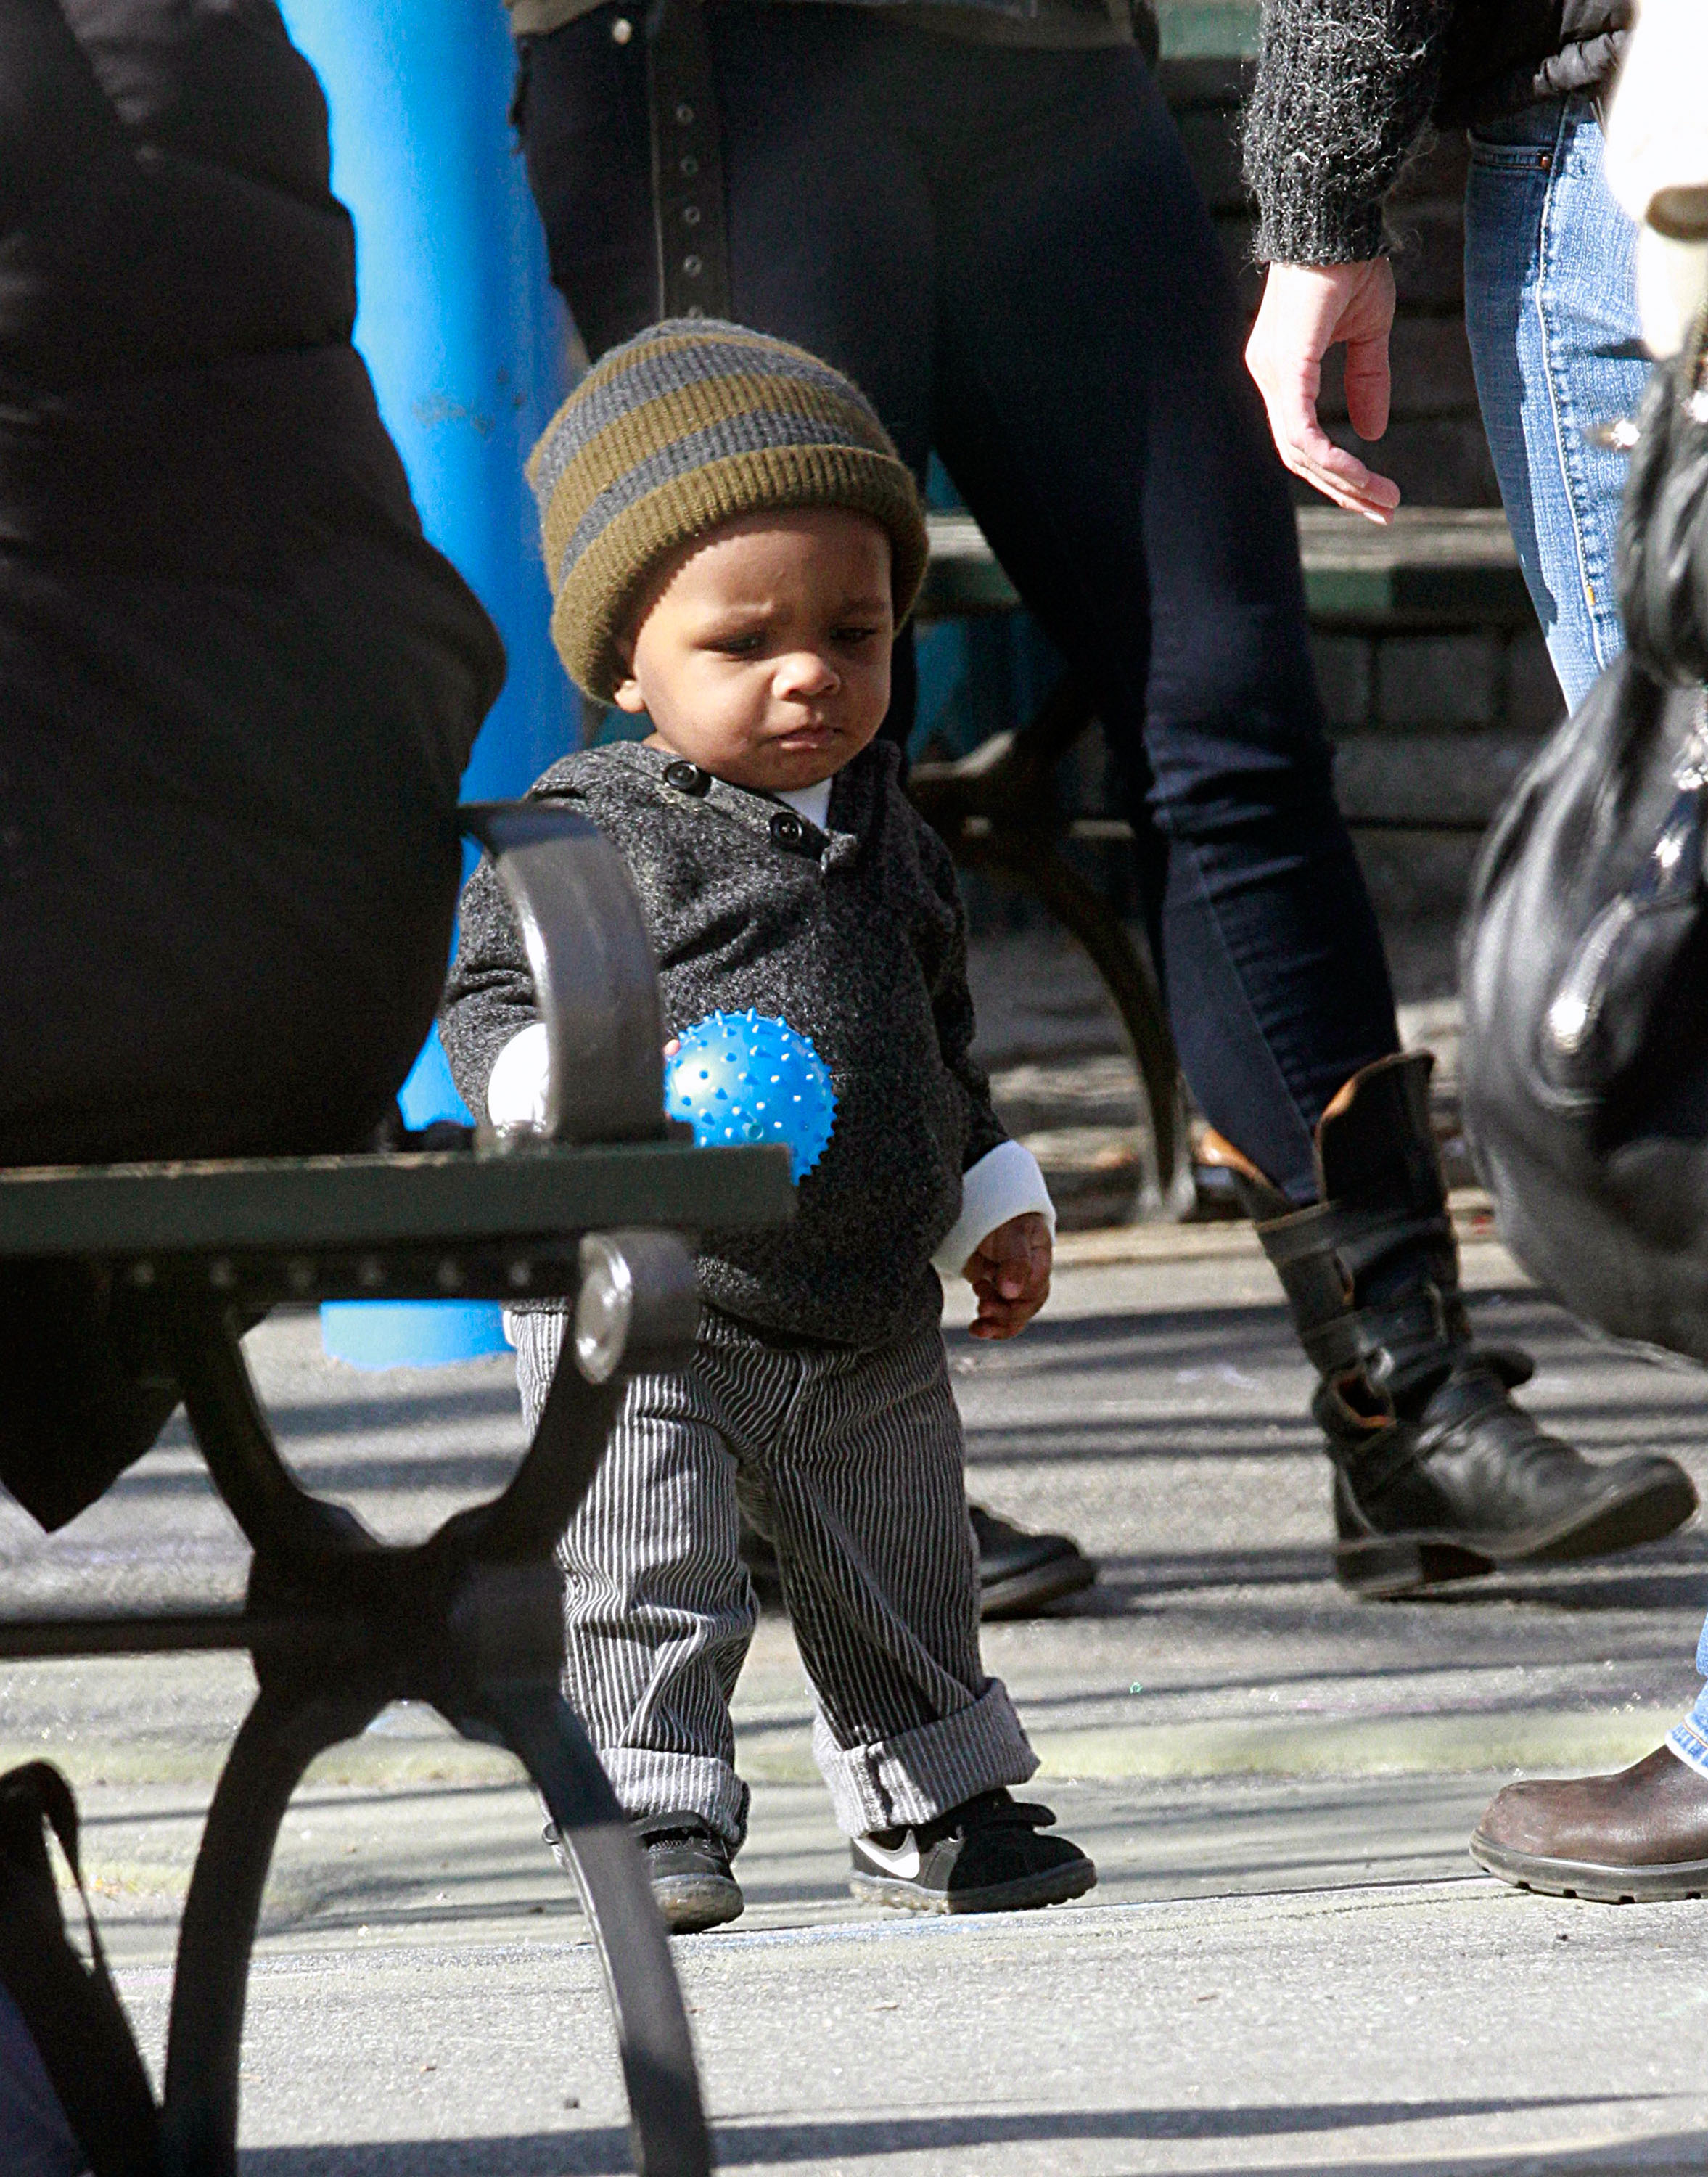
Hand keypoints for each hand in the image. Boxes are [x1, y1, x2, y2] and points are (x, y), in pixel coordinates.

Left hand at [963, 1212, 1051, 1339]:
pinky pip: (1000, 1316)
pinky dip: (990, 1325)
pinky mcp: (996, 1290)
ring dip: (997, 1323)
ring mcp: (1014, 1284)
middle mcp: (1031, 1274)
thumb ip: (1015, 1262)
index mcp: (1041, 1257)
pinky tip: (976, 1329)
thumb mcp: (1012, 1234)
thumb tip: (1011, 1293)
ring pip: (1014, 1315)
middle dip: (1005, 1312)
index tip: (997, 1289)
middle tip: (982, 1308)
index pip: (1036, 1288)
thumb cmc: (1001, 1216)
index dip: (1019, 1295)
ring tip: (978, 1320)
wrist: (978, 1206)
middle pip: (1027, 1305)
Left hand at [1245, 260, 1400, 522]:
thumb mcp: (1368, 333)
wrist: (1337, 217)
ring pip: (1298, 451)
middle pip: (1297, 455)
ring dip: (1342, 481)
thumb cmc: (1350, 262)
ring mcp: (1272, 372)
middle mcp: (1268, 375)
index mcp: (1282, 370)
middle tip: (1384, 511)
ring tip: (1381, 499)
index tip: (1376, 494)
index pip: (1301, 438)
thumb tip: (1371, 434)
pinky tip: (1358, 474)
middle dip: (1342, 489)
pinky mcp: (1285, 366)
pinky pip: (1301, 430)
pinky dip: (1330, 457)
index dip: (1336, 472)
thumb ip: (1367, 382)